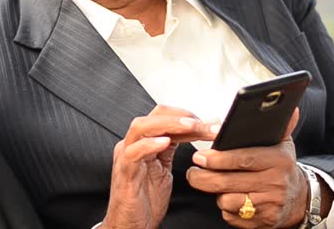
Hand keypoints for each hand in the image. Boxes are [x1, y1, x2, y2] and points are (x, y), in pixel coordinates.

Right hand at [101, 105, 217, 228]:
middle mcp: (133, 145)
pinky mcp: (125, 173)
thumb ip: (175, 148)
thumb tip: (198, 131)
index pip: (164, 116)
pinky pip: (133, 153)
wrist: (130, 226)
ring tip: (190, 126)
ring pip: (141, 127)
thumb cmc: (146, 200)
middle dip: (182, 117)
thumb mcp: (166, 168)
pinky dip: (149, 144)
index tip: (208, 124)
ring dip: (168, 124)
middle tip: (203, 124)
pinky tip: (165, 142)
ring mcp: (126, 157)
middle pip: (154, 116)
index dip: (187, 116)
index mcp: (144, 142)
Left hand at [186, 108, 307, 227]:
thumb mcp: (283, 143)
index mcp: (279, 160)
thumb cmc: (282, 166)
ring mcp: (269, 205)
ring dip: (215, 193)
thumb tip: (288, 106)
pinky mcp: (263, 222)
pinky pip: (233, 216)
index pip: (244, 158)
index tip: (199, 156)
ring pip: (228, 201)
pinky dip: (226, 209)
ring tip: (210, 183)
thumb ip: (280, 124)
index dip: (219, 158)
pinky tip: (227, 197)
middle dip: (204, 178)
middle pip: (230, 182)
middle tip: (192, 172)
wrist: (298, 198)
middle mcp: (275, 184)